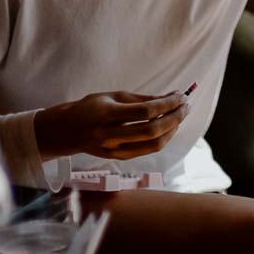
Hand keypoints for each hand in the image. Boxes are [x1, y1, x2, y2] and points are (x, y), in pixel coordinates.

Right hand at [33, 90, 189, 160]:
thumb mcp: (113, 96)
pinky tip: (169, 127)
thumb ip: (142, 98)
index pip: (145, 112)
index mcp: (106, 115)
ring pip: (153, 145)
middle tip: (186, 106)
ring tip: (180, 115)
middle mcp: (109, 135)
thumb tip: (171, 97)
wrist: (68, 131)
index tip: (181, 95)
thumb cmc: (92, 107)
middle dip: (174, 118)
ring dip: (172, 130)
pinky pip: (147, 150)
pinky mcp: (118, 158)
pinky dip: (162, 139)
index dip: (167, 104)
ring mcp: (114, 150)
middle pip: (152, 131)